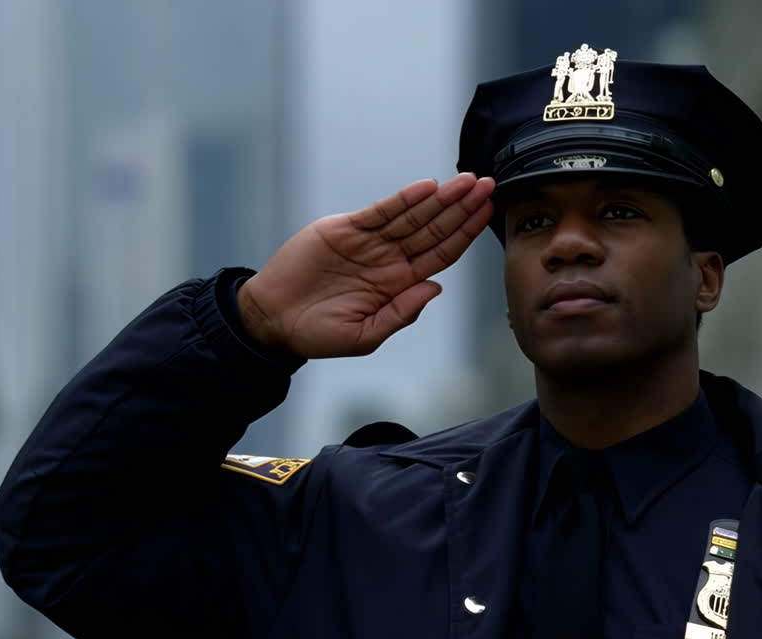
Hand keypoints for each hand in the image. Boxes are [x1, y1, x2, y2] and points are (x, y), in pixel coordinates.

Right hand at [239, 173, 495, 358]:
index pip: (441, 254)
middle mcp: (389, 258)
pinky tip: (427, 188)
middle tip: (488, 186)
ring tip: (467, 181)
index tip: (487, 214)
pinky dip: (403, 200)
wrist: (273, 320)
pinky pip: (381, 212)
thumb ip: (401, 313)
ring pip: (412, 216)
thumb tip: (436, 289)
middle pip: (434, 228)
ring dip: (441, 198)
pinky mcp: (345, 230)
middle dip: (462, 207)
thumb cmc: (318, 333)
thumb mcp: (364, 335)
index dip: (465, 234)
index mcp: (399, 283)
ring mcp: (369, 242)